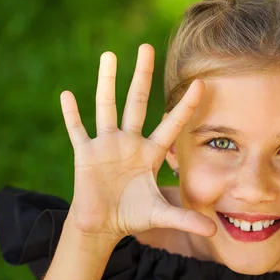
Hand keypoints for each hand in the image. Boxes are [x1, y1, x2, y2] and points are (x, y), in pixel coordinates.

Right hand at [60, 44, 215, 242]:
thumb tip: (213, 232)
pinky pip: (78, 130)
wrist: (104, 224)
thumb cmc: (133, 215)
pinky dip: (72, 114)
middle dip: (142, 76)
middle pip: (136, 102)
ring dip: (106, 83)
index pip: (172, 123)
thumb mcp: (160, 216)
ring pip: (106, 107)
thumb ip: (185, 220)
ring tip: (109, 56)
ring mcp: (106, 145)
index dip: (186, 106)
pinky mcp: (86, 154)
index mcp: (150, 152)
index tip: (201, 83)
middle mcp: (129, 142)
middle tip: (147, 47)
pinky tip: (66, 95)